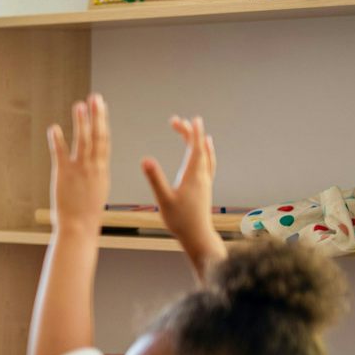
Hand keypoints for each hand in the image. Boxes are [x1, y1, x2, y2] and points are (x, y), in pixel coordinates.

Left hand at [48, 95, 109, 230]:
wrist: (80, 226)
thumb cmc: (86, 212)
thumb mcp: (97, 188)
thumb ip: (95, 173)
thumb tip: (94, 163)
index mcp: (102, 169)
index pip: (104, 140)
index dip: (102, 122)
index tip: (102, 107)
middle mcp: (93, 166)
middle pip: (97, 135)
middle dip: (97, 115)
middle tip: (95, 98)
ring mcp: (79, 169)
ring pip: (83, 141)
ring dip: (81, 122)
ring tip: (79, 105)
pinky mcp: (64, 174)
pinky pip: (60, 153)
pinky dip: (57, 140)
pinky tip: (54, 127)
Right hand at [142, 114, 225, 275]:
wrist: (198, 236)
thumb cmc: (180, 220)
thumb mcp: (164, 199)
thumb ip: (155, 178)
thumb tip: (145, 159)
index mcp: (193, 175)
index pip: (195, 148)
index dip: (193, 132)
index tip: (190, 118)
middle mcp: (202, 176)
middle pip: (199, 148)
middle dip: (190, 133)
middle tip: (176, 122)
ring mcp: (205, 181)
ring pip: (205, 155)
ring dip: (199, 141)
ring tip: (194, 132)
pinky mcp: (205, 188)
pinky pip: (208, 164)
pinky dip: (206, 153)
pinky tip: (205, 153)